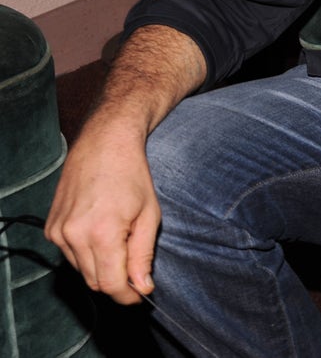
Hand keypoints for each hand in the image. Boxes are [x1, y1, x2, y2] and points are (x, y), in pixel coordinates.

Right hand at [45, 120, 159, 304]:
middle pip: (95, 281)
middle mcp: (73, 236)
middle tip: (136, 269)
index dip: (127, 295)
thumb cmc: (132, 176)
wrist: (104, 145)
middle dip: (117, 282)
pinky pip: (70, 255)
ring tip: (120, 239)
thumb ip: (143, 255)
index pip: (110, 284)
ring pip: (82, 270)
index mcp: (101, 233)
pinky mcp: (51, 228)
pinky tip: (101, 230)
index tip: (141, 294)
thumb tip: (143, 288)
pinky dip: (87, 252)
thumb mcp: (149, 215)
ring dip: (102, 266)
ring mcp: (58, 232)